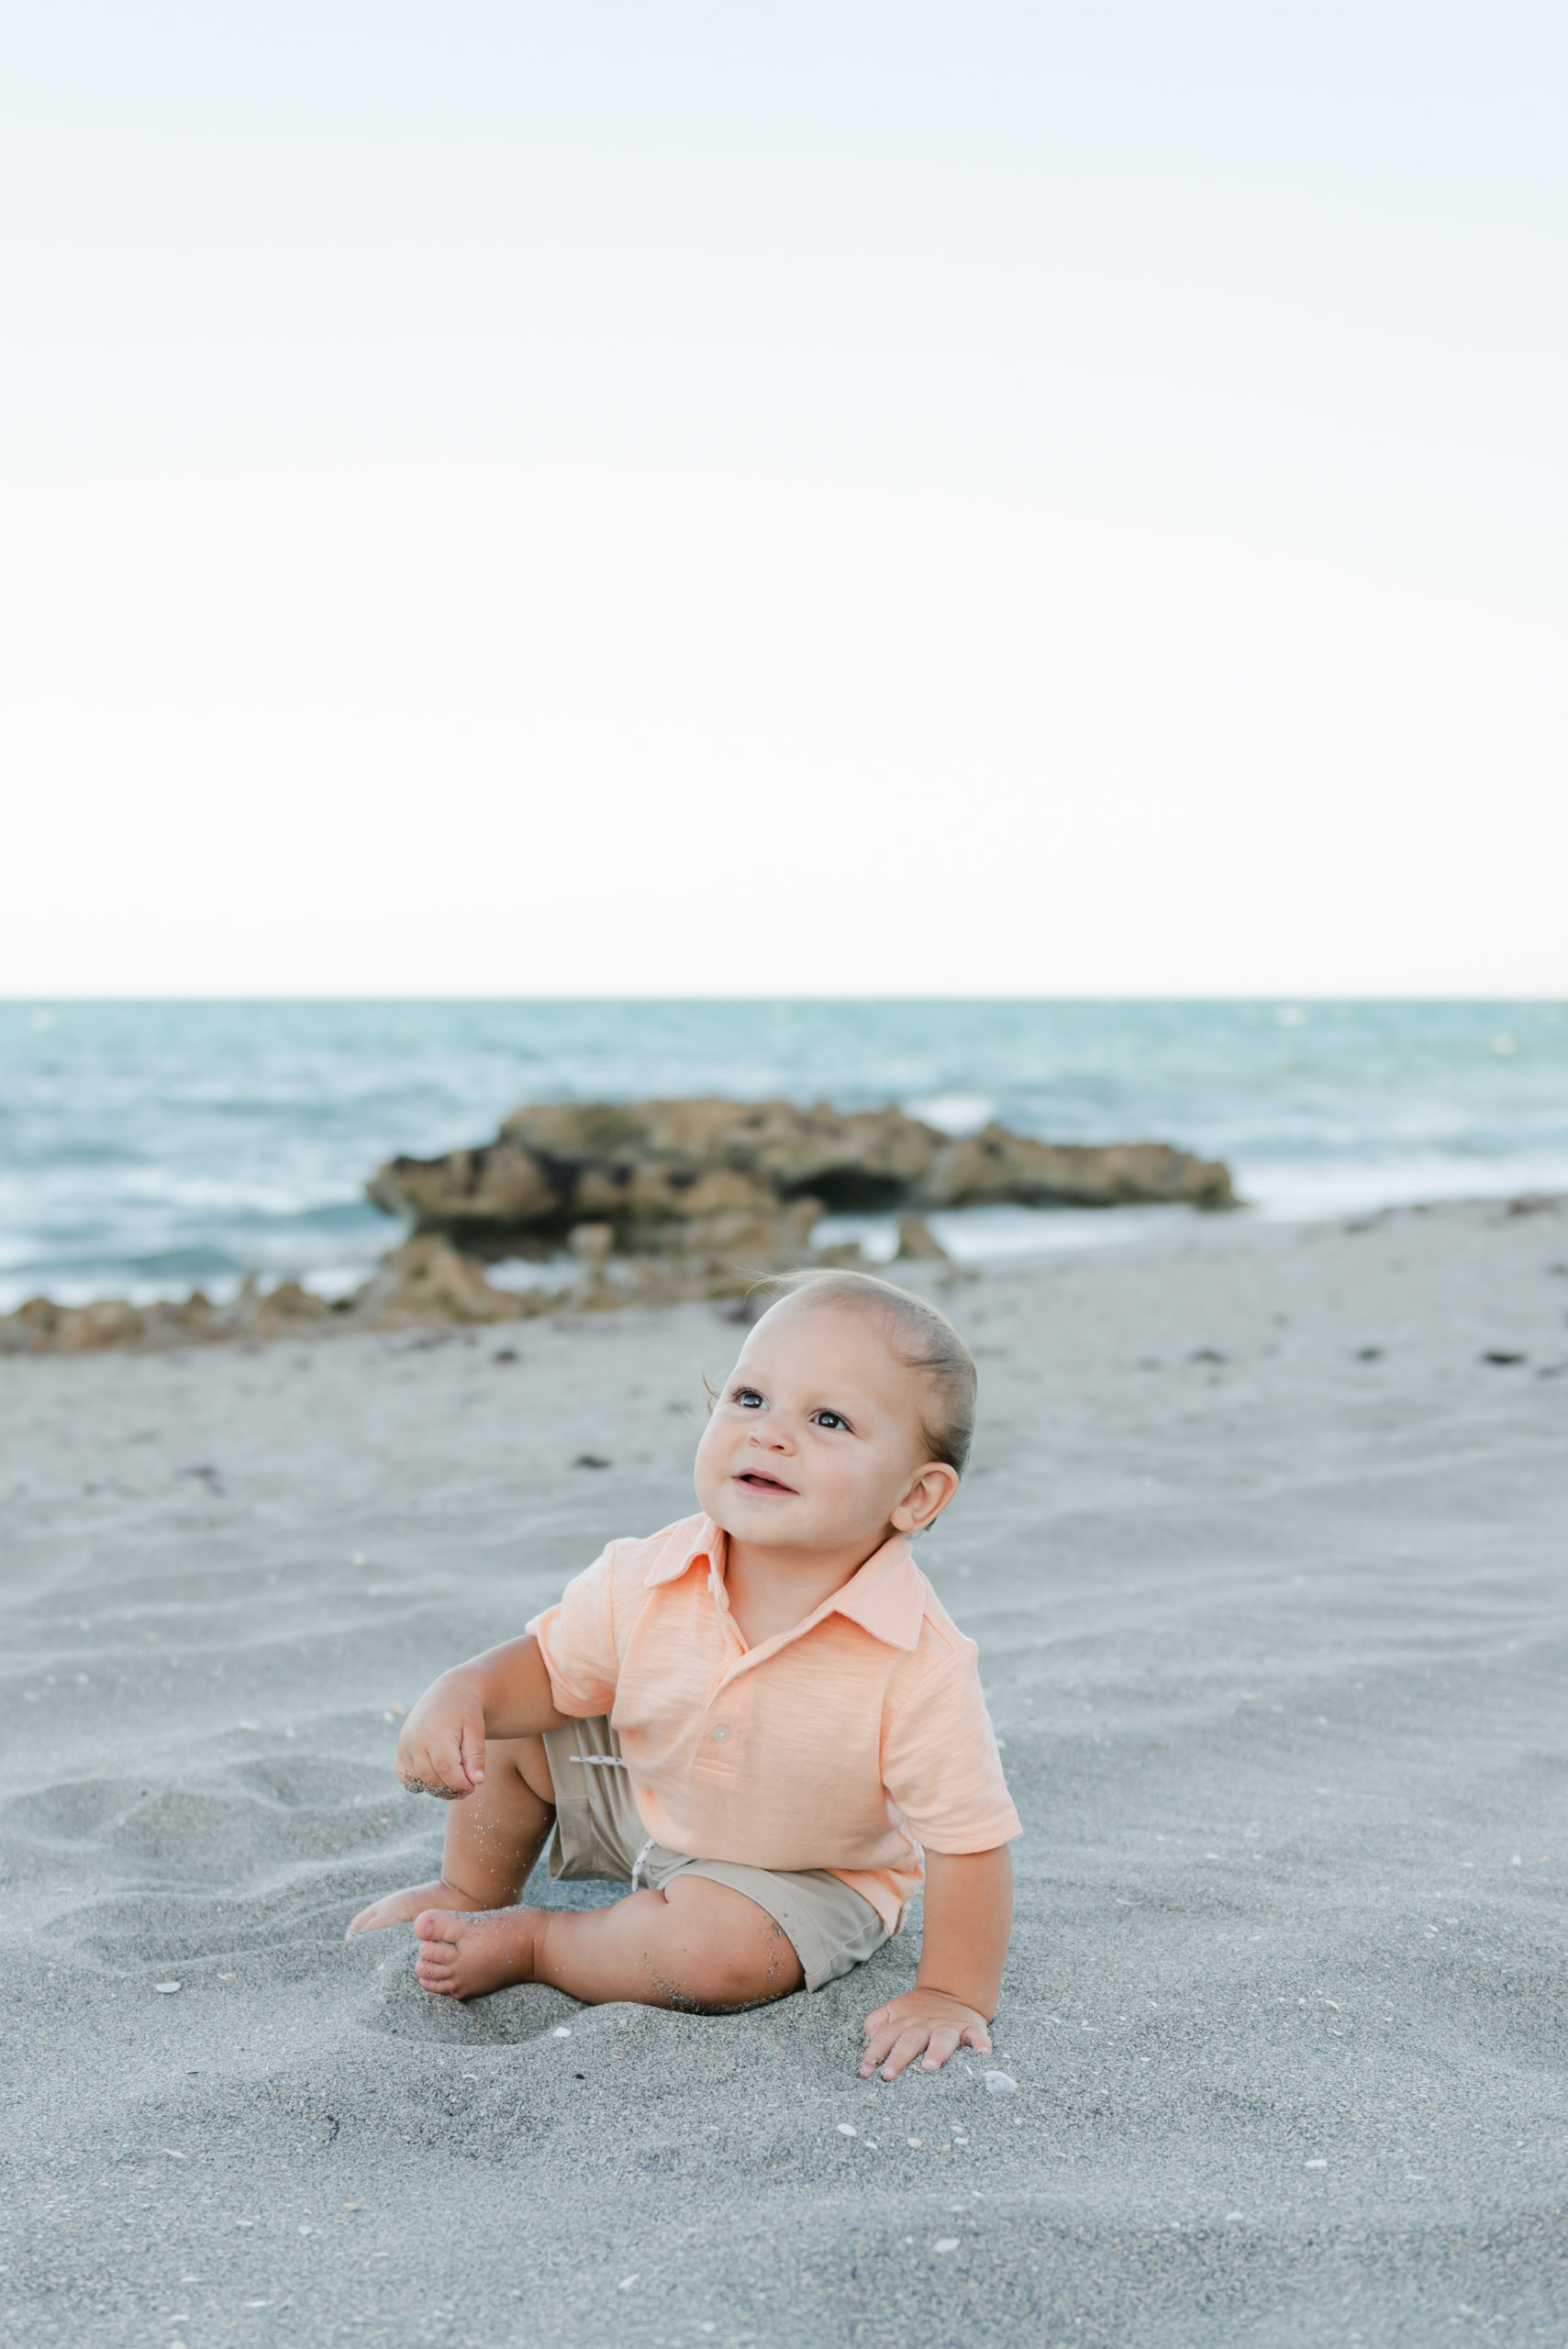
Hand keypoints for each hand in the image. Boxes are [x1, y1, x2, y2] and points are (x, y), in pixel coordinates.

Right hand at [395, 1672, 486, 1798]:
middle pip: (432, 1778)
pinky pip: (405, 1777)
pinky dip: (419, 1783)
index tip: (473, 1786)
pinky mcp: (401, 1750)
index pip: (446, 1770)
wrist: (448, 1694)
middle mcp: (415, 1741)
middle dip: (451, 1788)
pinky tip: (437, 1777)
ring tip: (455, 1781)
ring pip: (419, 1781)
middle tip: (468, 1786)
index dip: (460, 1784)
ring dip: (438, 1788)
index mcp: (435, 1733)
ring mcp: (405, 1746)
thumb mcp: (476, 1730)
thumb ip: (476, 1756)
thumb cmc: (465, 1712)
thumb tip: (477, 1781)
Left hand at [860, 1987, 992, 2078]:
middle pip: (910, 2040)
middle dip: (899, 2057)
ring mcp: (948, 2027)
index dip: (873, 2053)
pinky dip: (981, 2043)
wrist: (951, 1991)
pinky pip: (977, 2036)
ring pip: (942, 2039)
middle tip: (889, 2074)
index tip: (865, 2072)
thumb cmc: (917, 2011)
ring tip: (930, 2066)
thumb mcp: (893, 2010)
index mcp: (903, 2022)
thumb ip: (876, 2022)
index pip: (885, 2037)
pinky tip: (983, 2054)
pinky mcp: (970, 2029)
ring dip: (936, 2052)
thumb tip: (867, 2036)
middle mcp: (924, 2025)